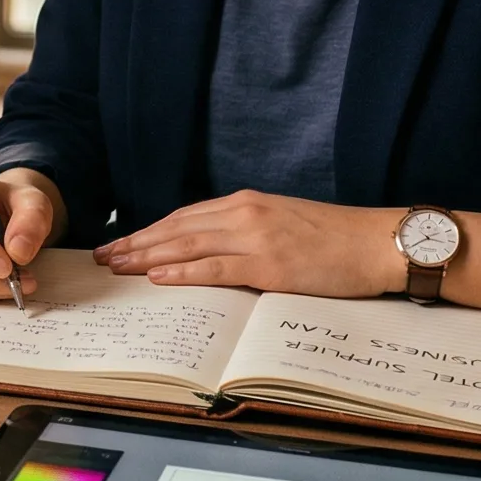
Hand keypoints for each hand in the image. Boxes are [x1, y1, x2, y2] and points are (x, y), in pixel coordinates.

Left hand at [94, 190, 403, 296]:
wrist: (377, 242)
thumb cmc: (336, 239)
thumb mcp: (284, 223)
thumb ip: (247, 231)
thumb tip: (214, 249)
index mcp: (247, 203)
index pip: (184, 216)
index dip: (149, 231)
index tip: (121, 242)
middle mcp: (245, 213)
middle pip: (177, 228)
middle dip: (136, 243)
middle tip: (103, 256)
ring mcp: (256, 237)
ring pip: (187, 245)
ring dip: (147, 257)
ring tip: (117, 267)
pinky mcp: (270, 263)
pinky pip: (216, 267)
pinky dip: (183, 272)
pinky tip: (157, 277)